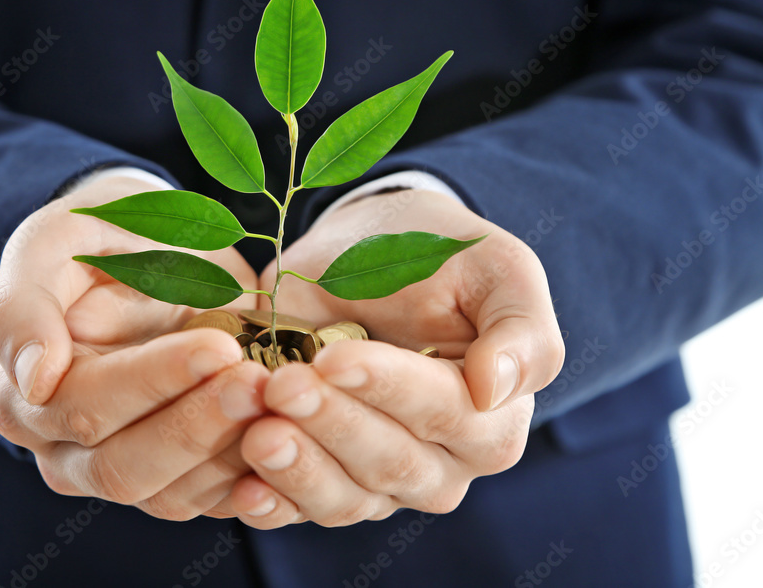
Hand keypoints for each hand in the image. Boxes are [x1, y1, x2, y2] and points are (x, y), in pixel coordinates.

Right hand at [0, 175, 267, 518]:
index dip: (154, 381)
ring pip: (174, 495)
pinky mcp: (178, 483)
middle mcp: (67, 452)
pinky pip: (215, 501)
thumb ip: (24, 305)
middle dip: (199, 426)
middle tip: (260, 382)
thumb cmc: (98, 242)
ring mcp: (124, 472)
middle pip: (127, 467)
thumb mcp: (53, 242)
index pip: (88, 407)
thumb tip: (34, 378)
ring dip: (233, 453)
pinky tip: (291, 435)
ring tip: (282, 400)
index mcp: (25, 398)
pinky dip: (256, 478)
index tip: (217, 348)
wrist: (152, 257)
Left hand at [225, 189, 563, 527]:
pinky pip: (301, 509)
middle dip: (333, 424)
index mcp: (493, 416)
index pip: (444, 412)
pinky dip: (272, 504)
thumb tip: (494, 389)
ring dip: (298, 469)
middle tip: (283, 386)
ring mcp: (383, 482)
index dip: (388, 388)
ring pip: (345, 496)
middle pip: (390, 462)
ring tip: (257, 432)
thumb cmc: (437, 257)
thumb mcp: (495, 267)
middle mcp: (443, 463)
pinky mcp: (328, 484)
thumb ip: (520, 329)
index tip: (334, 358)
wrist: (369, 253)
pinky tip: (242, 489)